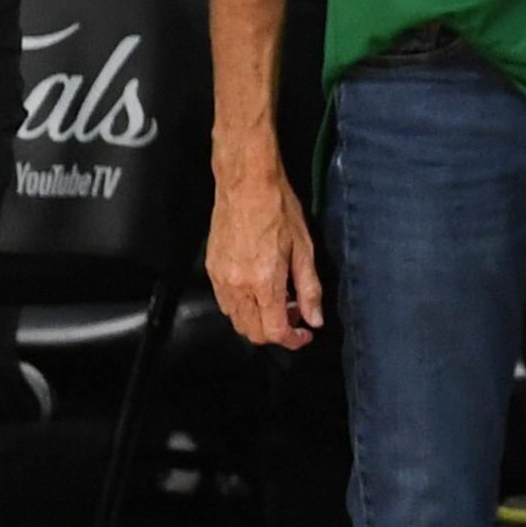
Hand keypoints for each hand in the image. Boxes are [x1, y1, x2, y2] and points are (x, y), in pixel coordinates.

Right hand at [206, 150, 323, 347]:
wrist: (246, 186)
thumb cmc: (279, 211)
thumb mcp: (305, 250)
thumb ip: (309, 290)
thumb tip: (315, 319)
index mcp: (263, 282)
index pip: (273, 331)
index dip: (291, 340)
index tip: (305, 335)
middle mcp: (237, 285)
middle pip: (251, 332)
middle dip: (276, 333)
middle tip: (295, 315)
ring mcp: (220, 278)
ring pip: (236, 319)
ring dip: (258, 321)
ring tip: (280, 300)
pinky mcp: (210, 269)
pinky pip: (225, 302)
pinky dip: (243, 307)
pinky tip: (259, 290)